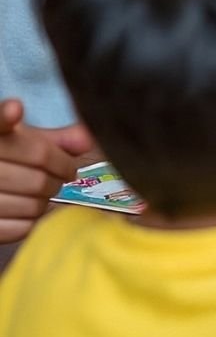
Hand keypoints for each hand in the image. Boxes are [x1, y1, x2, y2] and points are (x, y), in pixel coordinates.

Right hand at [0, 98, 93, 242]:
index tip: (16, 109)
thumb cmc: (9, 158)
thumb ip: (55, 139)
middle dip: (60, 175)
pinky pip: (23, 227)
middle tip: (61, 172)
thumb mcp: (25, 142)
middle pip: (37, 174)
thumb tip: (87, 140)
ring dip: (49, 198)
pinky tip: (29, 205)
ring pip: (34, 204)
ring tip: (43, 188)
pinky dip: (35, 218)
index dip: (7, 116)